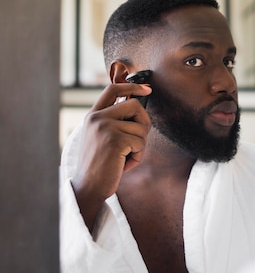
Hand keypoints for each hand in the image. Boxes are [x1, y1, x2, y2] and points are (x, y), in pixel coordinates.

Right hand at [72, 83, 151, 232]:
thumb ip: (115, 122)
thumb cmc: (100, 165)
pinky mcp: (115, 140)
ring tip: (125, 158)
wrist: (88, 186)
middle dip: (144, 124)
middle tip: (137, 142)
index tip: (147, 89)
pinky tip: (124, 165)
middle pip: (135, 105)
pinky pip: (140, 143)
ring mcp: (105, 127)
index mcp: (93, 115)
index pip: (112, 90)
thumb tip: (138, 104)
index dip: (132, 86)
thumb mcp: (103, 138)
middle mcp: (97, 117)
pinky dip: (138, 157)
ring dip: (140, 146)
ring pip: (141, 128)